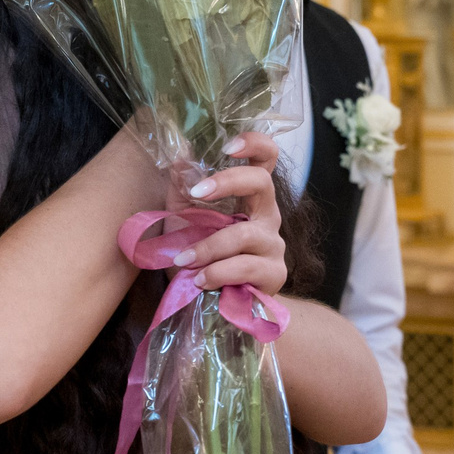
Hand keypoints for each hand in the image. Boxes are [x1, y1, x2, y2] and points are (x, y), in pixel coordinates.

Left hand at [174, 131, 286, 294]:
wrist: (215, 308)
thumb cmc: (202, 260)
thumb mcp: (184, 222)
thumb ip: (182, 190)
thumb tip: (178, 152)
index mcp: (250, 198)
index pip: (266, 160)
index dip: (254, 145)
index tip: (228, 145)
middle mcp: (268, 216)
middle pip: (262, 183)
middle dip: (228, 182)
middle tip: (197, 191)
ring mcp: (274, 245)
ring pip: (244, 234)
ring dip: (208, 247)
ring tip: (183, 260)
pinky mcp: (275, 275)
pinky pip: (246, 267)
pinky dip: (218, 272)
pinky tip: (199, 281)